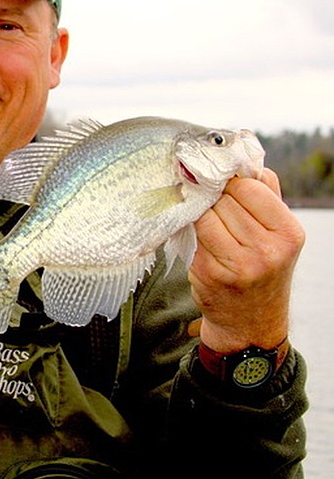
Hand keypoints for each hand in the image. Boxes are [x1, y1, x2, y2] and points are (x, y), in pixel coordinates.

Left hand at [188, 168, 304, 352]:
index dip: (229, 181)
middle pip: (223, 199)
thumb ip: (265, 194)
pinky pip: (191, 235)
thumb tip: (241, 157)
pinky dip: (190, 231)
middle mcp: (266, 250)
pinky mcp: (209, 273)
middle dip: (211, 196)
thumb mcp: (276, 232)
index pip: (249, 187)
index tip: (218, 180)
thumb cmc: (262, 266)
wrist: (251, 321)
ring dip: (198, 212)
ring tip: (204, 219)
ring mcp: (237, 264)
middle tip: (207, 200)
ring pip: (204, 215)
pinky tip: (199, 239)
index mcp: (288, 233)